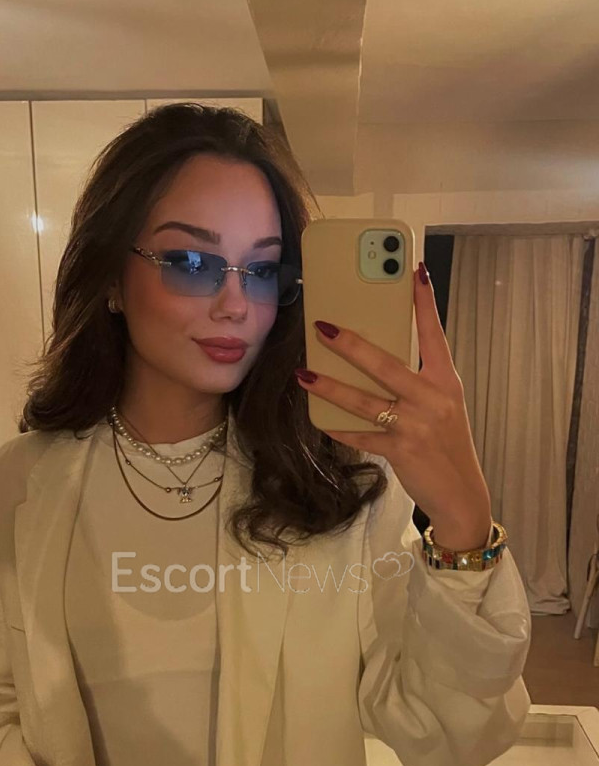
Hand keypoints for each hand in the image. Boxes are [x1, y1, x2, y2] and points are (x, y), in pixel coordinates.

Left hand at [296, 263, 492, 548]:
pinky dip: (339, 427)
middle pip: (386, 364)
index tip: (414, 270)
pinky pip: (361, 435)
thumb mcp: (442, 407)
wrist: (461, 494)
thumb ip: (417, 382)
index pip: (435, 334)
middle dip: (351, 344)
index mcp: (446, 382)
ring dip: (330, 386)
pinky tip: (320, 419)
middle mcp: (432, 399)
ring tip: (304, 373)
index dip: (425, 302)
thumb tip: (374, 358)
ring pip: (364, 400)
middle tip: (323, 326)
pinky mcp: (400, 450)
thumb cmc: (446, 445)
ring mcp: (416, 425)